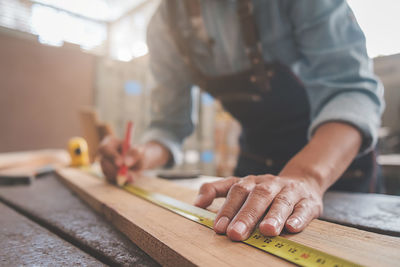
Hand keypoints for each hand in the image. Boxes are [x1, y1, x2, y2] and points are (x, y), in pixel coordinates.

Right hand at [98, 135, 144, 183]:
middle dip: (114, 170)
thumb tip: (126, 163)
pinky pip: (112, 179)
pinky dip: (122, 179)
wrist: (141, 160)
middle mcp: (104, 154)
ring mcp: (105, 164)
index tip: (120, 164)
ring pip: (108, 172)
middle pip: (103, 162)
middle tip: (126, 175)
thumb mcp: (140, 151)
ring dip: (121, 175)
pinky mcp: (108, 174)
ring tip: (133, 174)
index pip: (105, 148)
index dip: (111, 156)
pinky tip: (131, 176)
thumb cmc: (140, 152)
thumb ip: (134, 154)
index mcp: (110, 142)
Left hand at [194, 175, 322, 240]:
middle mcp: (269, 184)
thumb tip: (196, 203)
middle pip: (257, 196)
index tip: (218, 228)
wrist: (302, 181)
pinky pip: (304, 208)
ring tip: (266, 231)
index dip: (227, 208)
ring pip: (281, 201)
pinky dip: (298, 218)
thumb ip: (217, 190)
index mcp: (251, 182)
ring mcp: (290, 191)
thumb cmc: (265, 190)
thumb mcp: (240, 185)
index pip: (237, 191)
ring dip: (274, 215)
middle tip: (236, 234)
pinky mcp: (308, 201)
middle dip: (246, 215)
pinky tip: (292, 228)